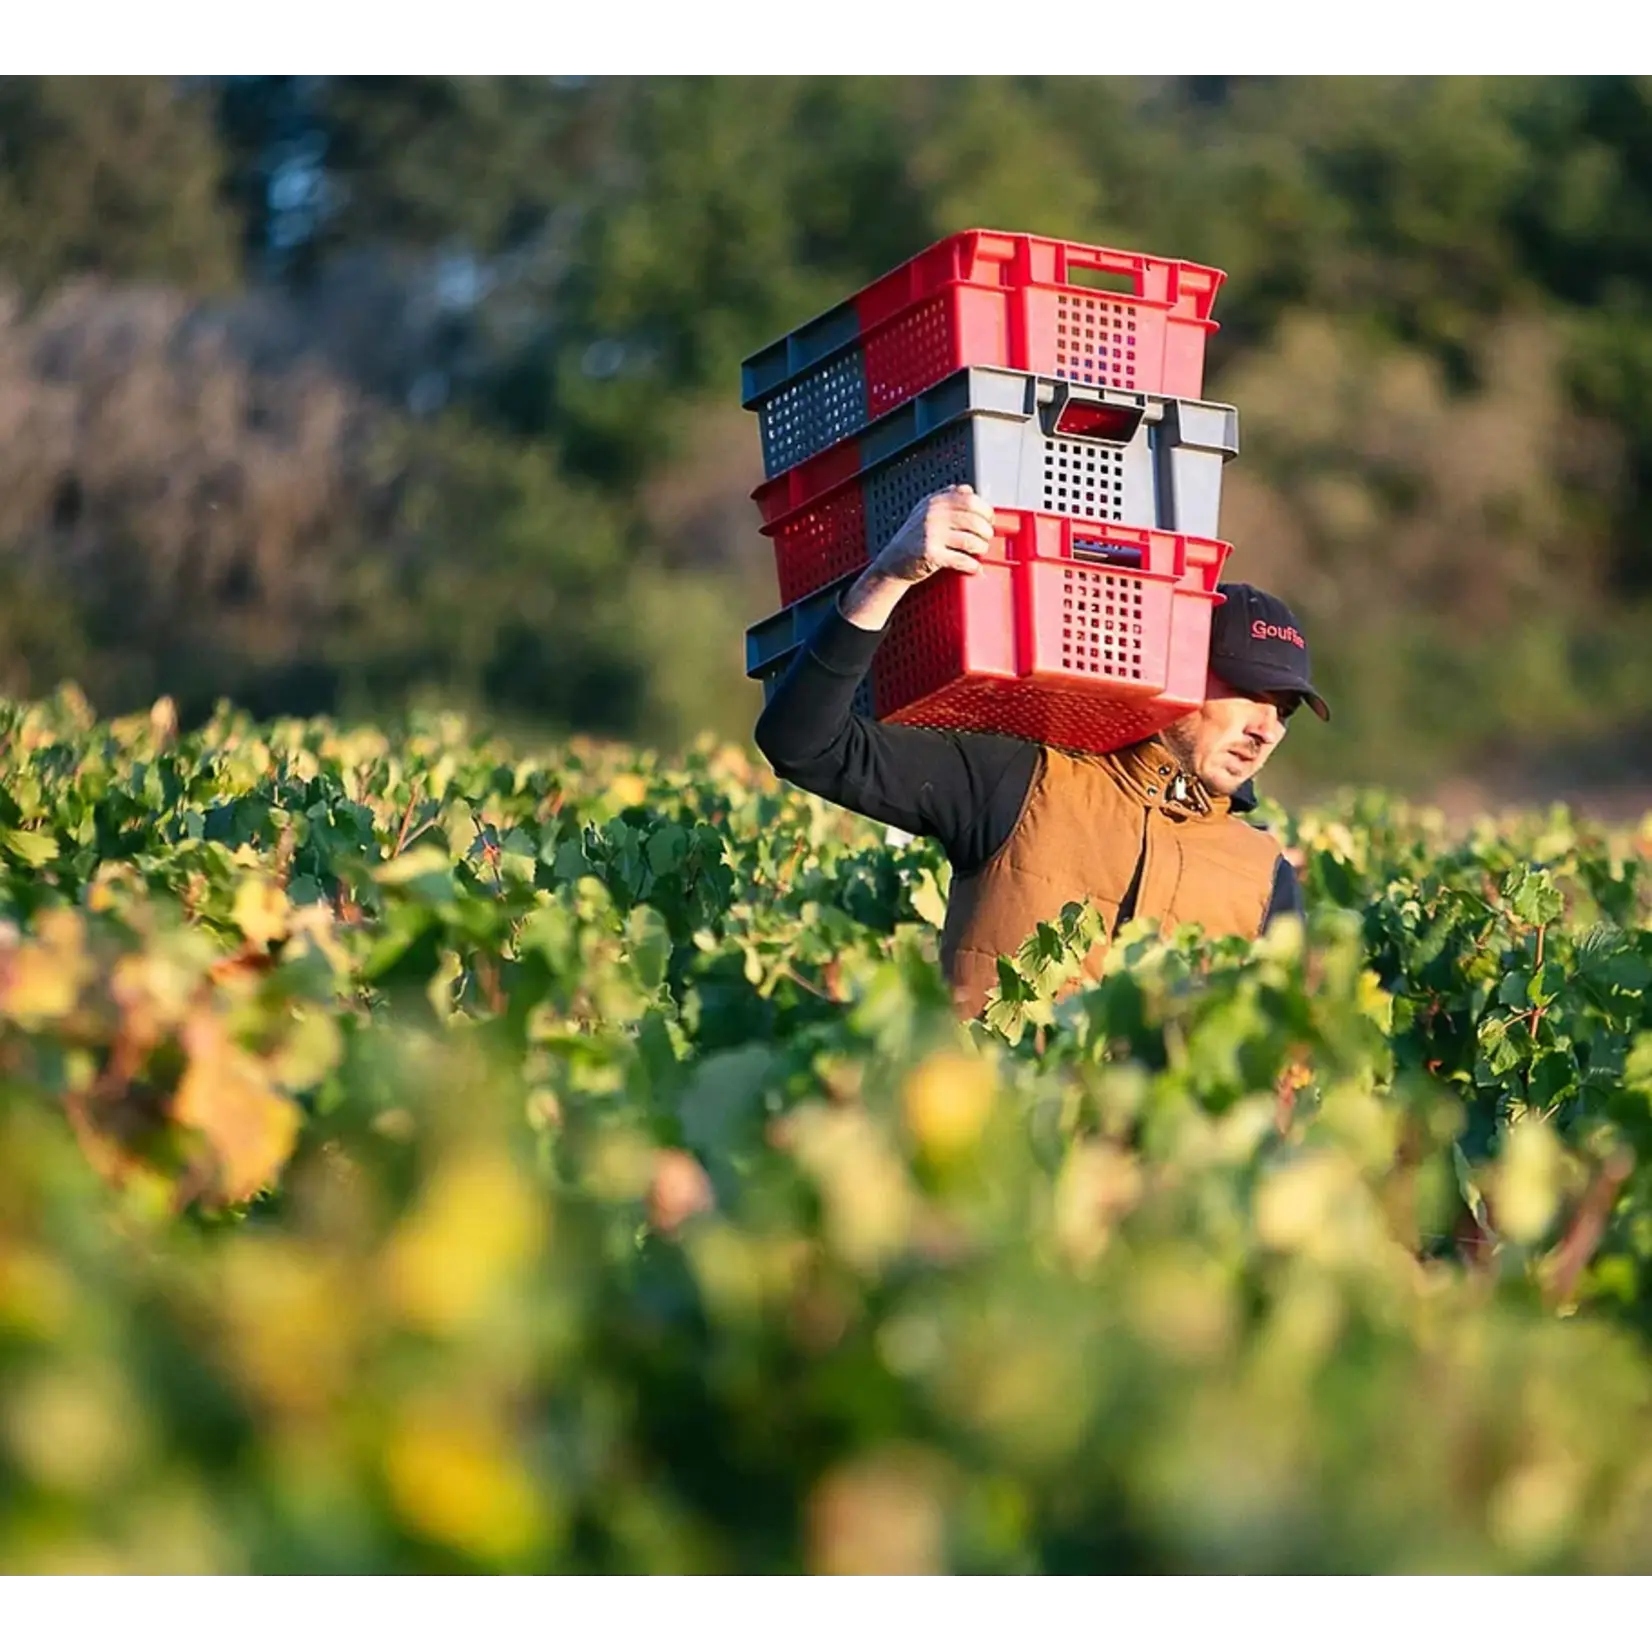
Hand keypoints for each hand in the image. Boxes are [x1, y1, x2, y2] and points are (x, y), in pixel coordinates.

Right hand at [869, 484, 995, 583]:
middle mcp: (933, 515)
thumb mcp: (926, 510)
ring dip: (981, 548)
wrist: (892, 562)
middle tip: (986, 537)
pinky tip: (974, 567)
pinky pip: (961, 559)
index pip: (970, 500)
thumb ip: (948, 498)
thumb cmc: (913, 538)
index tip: (989, 519)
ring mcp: (931, 534)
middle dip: (986, 531)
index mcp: (935, 501)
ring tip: (980, 551)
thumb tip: (970, 490)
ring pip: (971, 540)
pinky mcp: (931, 554)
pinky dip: (972, 566)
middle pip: (974, 520)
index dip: (985, 511)